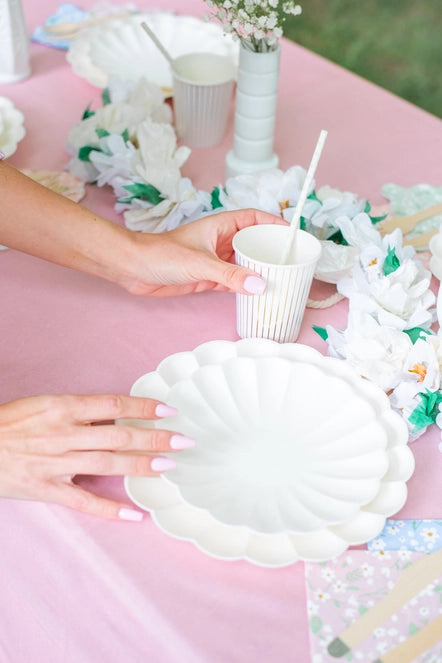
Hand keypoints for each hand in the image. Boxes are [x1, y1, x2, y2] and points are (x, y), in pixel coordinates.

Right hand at [0, 393, 193, 519]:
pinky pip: (83, 502)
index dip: (142, 408)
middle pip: (118, 436)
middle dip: (154, 438)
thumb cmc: (10, 422)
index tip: (168, 409)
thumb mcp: (44, 404)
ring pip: (107, 465)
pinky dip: (110, 510)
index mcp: (63, 408)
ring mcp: (57, 463)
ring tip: (170, 466)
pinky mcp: (47, 489)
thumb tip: (117, 415)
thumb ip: (80, 411)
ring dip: (141, 466)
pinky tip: (135, 516)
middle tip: (184, 440)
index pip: (112, 405)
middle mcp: (64, 434)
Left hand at [121, 209, 283, 296]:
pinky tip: (257, 295)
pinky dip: (245, 288)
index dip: (273, 222)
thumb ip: (230, 276)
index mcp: (220, 226)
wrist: (134, 269)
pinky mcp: (207, 278)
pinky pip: (233, 282)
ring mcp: (214, 260)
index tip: (291, 233)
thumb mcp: (201, 263)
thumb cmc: (162, 254)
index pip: (253, 218)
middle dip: (270, 250)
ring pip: (244, 264)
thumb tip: (260, 285)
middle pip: (252, 242)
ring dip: (259, 271)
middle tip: (291, 261)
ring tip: (280, 279)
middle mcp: (219, 241)